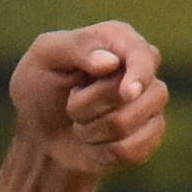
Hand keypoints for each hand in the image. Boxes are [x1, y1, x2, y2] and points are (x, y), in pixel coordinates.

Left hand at [10, 18, 167, 180]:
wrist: (40, 135)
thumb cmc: (40, 89)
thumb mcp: (43, 58)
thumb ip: (76, 48)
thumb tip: (111, 61)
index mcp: (119, 39)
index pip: (143, 55)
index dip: (138, 75)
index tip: (126, 94)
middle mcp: (142, 67)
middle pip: (138, 94)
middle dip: (92, 107)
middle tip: (71, 106)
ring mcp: (151, 102)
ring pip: (133, 124)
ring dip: (94, 131)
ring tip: (80, 124)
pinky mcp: (151, 134)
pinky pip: (136, 151)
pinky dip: (104, 152)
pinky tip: (95, 143)